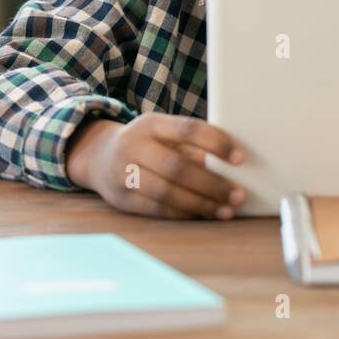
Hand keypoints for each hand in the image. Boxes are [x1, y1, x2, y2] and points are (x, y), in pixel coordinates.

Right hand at [65, 113, 248, 218]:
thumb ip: (191, 145)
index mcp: (149, 123)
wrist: (98, 156)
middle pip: (177, 166)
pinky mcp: (121, 199)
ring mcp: (123, 173)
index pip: (187, 129)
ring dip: (201, 204)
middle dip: (212, 183)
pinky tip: (203, 215)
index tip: (240, 158)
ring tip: (226, 210)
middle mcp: (133, 146)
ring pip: (167, 193)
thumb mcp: (162, 133)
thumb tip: (229, 166)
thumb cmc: (146, 144)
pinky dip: (184, 214)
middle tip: (238, 195)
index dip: (216, 143)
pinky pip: (157, 210)